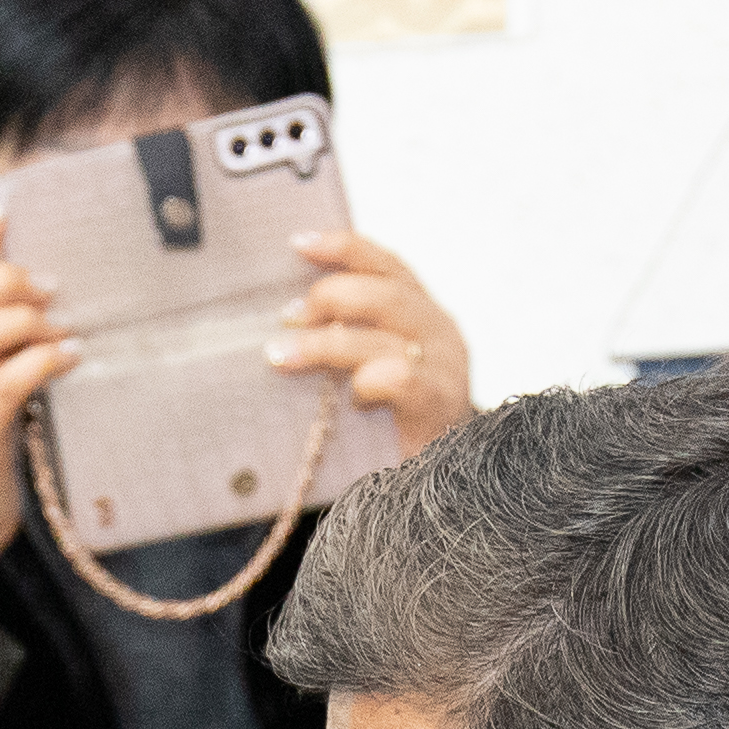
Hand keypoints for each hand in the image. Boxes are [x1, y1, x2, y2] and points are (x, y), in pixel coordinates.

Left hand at [274, 230, 473, 452]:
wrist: (439, 485)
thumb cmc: (390, 426)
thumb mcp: (367, 366)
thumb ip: (344, 335)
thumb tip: (284, 314)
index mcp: (422, 313)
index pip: (386, 265)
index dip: (345, 247)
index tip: (297, 243)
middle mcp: (441, 333)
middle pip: (386, 293)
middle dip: (330, 297)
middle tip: (286, 318)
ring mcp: (447, 369)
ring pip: (386, 336)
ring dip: (326, 343)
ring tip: (281, 355)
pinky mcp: (442, 407)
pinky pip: (404, 379)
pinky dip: (371, 380)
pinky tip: (352, 395)